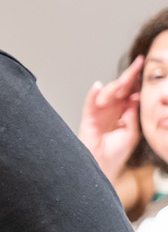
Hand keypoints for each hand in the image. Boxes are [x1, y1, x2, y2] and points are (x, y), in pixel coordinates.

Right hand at [79, 55, 144, 182]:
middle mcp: (110, 110)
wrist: (103, 167)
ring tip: (124, 79)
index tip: (143, 65)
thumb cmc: (116, 153)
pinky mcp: (88, 119)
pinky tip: (98, 87)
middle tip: (137, 65)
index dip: (135, 79)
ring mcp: (99, 113)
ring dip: (116, 86)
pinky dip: (93, 95)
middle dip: (128, 76)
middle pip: (119, 89)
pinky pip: (89, 104)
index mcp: (122, 112)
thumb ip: (132, 114)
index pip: (129, 91)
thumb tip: (135, 96)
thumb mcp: (132, 131)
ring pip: (107, 94)